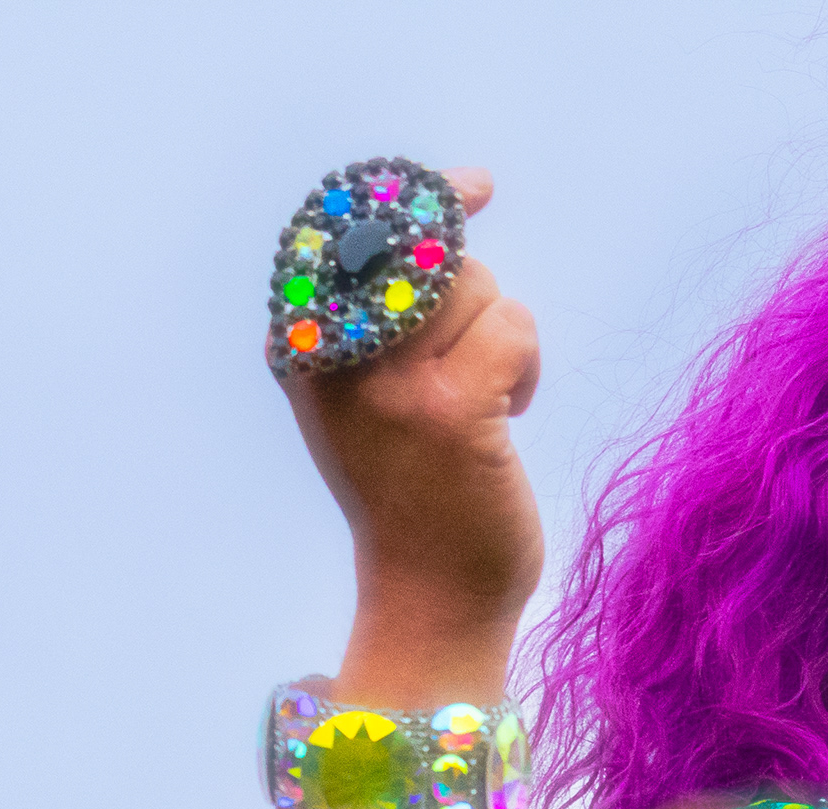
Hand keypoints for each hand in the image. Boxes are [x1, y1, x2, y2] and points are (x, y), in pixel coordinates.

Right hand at [282, 166, 543, 708]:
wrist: (431, 600)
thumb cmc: (417, 496)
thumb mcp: (371, 400)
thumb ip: (382, 319)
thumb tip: (443, 211)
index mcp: (302, 353)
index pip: (349, 236)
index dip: (414, 200)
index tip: (472, 189)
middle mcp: (335, 363)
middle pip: (426, 256)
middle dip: (471, 299)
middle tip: (473, 370)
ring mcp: (389, 388)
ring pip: (473, 287)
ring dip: (501, 337)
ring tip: (485, 405)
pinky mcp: (449, 413)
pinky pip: (511, 327)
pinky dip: (525, 364)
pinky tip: (507, 414)